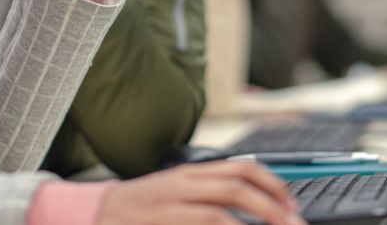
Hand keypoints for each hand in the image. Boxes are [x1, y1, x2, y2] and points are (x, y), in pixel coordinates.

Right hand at [98, 161, 305, 224]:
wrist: (96, 215)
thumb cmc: (143, 207)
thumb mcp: (176, 190)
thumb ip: (209, 191)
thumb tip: (257, 202)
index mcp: (190, 173)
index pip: (241, 168)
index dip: (272, 184)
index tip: (291, 204)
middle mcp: (181, 186)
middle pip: (236, 188)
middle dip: (271, 208)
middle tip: (291, 224)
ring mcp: (169, 209)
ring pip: (219, 215)